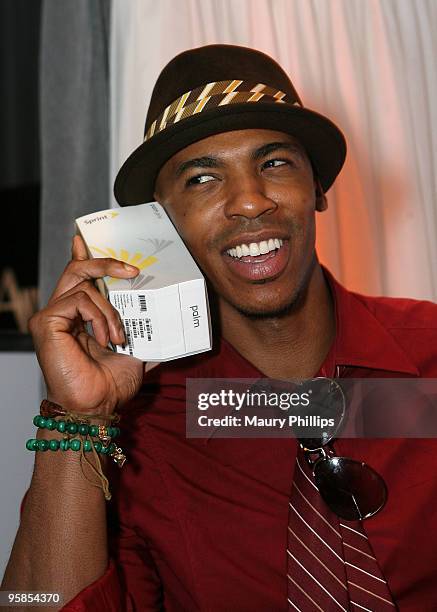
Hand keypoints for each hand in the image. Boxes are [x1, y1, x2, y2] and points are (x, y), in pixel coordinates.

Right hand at [29, 235, 143, 414]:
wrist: (96, 407)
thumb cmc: (110, 385)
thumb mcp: (137, 353)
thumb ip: (148, 336)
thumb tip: (175, 329)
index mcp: (80, 316)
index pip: (79, 277)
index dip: (82, 255)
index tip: (84, 239)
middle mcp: (63, 312)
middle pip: (77, 269)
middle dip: (105, 263)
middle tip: (132, 271)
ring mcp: (52, 316)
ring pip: (84, 284)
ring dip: (110, 309)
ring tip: (120, 336)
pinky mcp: (46, 321)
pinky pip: (79, 300)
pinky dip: (99, 316)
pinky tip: (106, 340)